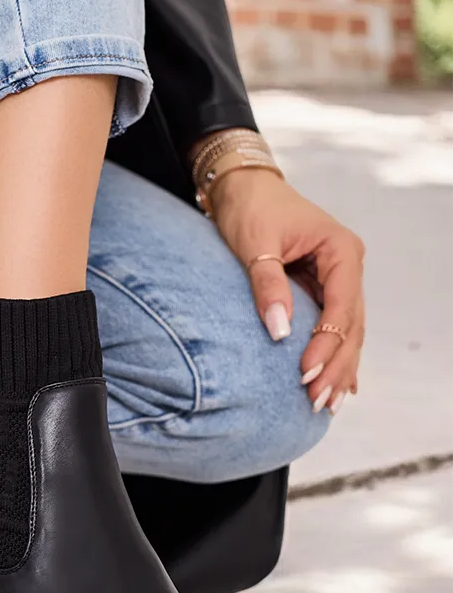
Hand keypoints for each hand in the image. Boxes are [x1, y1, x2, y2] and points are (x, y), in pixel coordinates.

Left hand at [212, 169, 364, 414]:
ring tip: (326, 404)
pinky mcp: (321, 290)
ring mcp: (337, 280)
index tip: (305, 374)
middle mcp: (347, 267)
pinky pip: (333, 328)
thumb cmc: (250, 208)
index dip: (326, 344)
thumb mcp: (255, 244)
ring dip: (337, 368)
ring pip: (346, 332)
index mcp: (341, 251)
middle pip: (350, 326)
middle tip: (317, 402)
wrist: (242, 188)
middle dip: (335, 366)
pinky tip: (339, 386)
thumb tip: (279, 332)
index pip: (341, 307)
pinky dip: (334, 356)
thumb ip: (268, 286)